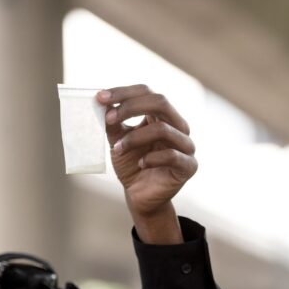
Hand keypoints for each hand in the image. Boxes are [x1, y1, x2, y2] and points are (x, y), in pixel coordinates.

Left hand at [97, 85, 196, 244]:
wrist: (140, 196)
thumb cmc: (132, 165)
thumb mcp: (118, 141)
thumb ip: (113, 123)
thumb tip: (103, 103)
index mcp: (162, 115)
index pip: (147, 92)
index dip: (124, 92)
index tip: (100, 97)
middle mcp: (178, 126)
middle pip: (160, 102)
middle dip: (130, 107)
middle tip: (108, 118)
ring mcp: (186, 145)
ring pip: (162, 129)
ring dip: (134, 138)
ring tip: (117, 149)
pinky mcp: (188, 166)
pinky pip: (171, 155)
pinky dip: (150, 158)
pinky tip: (140, 164)